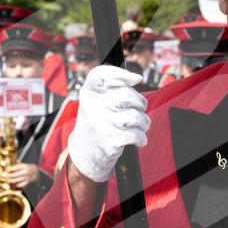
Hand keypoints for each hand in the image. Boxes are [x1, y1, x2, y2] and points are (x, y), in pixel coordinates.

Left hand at [6, 163, 38, 187]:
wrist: (37, 172)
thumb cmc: (27, 168)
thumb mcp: (23, 164)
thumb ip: (16, 166)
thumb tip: (8, 168)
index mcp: (24, 166)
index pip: (15, 168)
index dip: (10, 169)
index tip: (7, 170)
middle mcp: (25, 172)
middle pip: (15, 174)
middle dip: (10, 175)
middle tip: (7, 176)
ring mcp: (27, 177)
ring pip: (17, 180)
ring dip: (12, 181)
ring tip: (8, 180)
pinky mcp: (28, 182)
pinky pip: (21, 184)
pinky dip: (17, 184)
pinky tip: (15, 183)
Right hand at [67, 65, 149, 182]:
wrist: (84, 153)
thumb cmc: (96, 123)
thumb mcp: (95, 101)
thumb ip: (112, 88)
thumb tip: (136, 77)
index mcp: (89, 92)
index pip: (103, 74)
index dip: (122, 74)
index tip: (136, 78)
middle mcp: (93, 106)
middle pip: (127, 94)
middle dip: (140, 103)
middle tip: (139, 109)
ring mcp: (102, 124)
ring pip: (136, 116)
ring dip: (144, 122)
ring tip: (139, 126)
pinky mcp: (110, 141)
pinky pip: (137, 134)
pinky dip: (141, 138)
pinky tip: (136, 139)